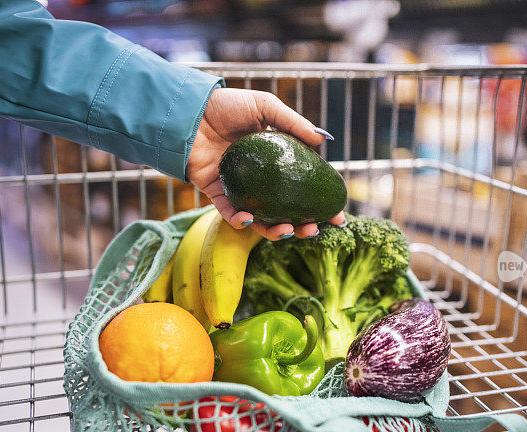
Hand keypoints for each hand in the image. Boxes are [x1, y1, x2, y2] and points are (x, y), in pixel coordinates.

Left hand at [186, 88, 345, 239]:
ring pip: (261, 219)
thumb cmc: (226, 105)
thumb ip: (293, 123)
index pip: (304, 184)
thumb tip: (324, 140)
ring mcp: (239, 188)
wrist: (189, 110)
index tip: (338, 214)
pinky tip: (250, 221)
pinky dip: (240, 221)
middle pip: (286, 209)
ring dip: (275, 231)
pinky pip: (230, 213)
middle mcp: (260, 178)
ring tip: (287, 231)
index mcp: (275, 160)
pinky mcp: (217, 193)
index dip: (322, 201)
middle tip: (315, 229)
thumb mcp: (265, 107)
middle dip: (303, 225)